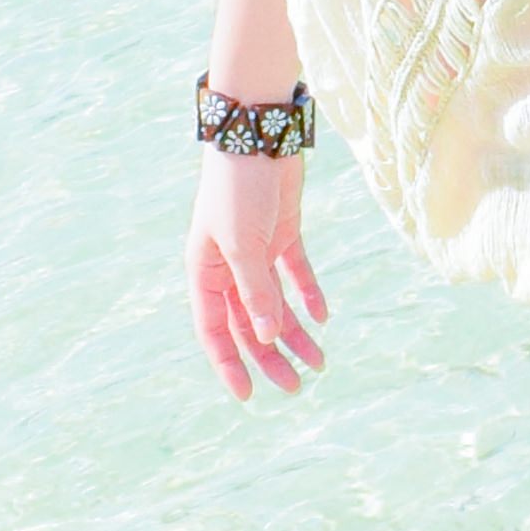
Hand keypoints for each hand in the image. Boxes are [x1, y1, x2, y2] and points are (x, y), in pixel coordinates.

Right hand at [189, 146, 329, 397]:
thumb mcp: (244, 246)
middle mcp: (228, 265)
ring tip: (320, 363)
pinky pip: (296, 274)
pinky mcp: (283, 234)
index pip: (213, 329)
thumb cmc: (238, 188)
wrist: (258, 134)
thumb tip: (266, 336)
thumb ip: (255, 291)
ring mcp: (257, 250)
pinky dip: (309, 295)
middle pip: (248, 324)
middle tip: (296, 387)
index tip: (248, 395)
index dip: (229, 363)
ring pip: (276, 304)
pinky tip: (324, 317)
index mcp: (205, 271)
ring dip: (296, 334)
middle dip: (270, 357)